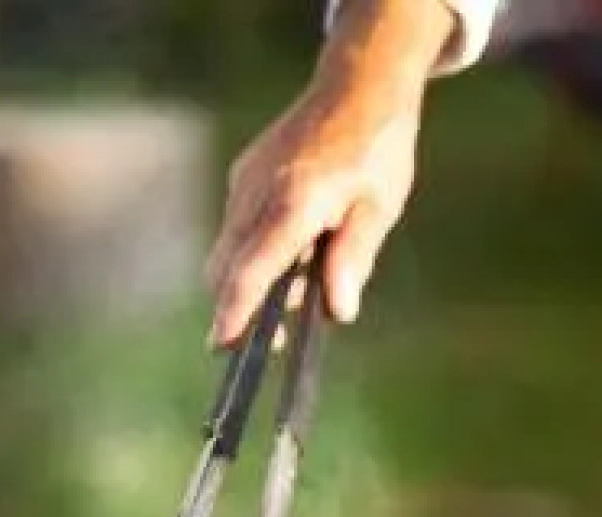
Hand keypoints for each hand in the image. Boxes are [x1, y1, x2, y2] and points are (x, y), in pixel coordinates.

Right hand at [204, 76, 421, 346]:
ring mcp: (243, 183)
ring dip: (252, 279)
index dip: (234, 312)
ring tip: (306, 272)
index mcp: (295, 203)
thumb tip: (337, 311)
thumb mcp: (380, 208)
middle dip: (240, 307)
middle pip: (225, 269)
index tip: (222, 344)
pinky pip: (236, 229)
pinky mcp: (242, 177)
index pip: (251, 269)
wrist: (357, 88)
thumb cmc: (377, 149)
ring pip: (227, 251)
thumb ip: (354, 259)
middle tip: (279, 335)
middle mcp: (257, 193)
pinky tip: (296, 245)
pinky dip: (254, 252)